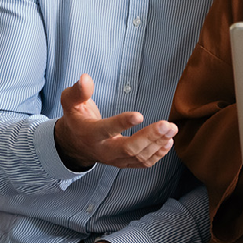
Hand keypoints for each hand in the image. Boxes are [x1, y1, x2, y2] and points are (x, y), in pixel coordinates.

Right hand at [53, 73, 176, 170]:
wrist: (74, 144)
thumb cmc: (76, 118)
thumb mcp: (70, 102)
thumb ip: (78, 91)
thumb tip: (85, 78)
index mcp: (90, 134)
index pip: (106, 130)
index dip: (122, 123)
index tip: (139, 114)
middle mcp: (103, 150)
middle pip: (128, 148)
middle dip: (150, 137)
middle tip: (167, 125)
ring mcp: (114, 160)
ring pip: (138, 157)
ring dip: (158, 144)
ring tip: (172, 130)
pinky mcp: (123, 163)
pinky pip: (142, 164)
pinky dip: (157, 155)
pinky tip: (168, 143)